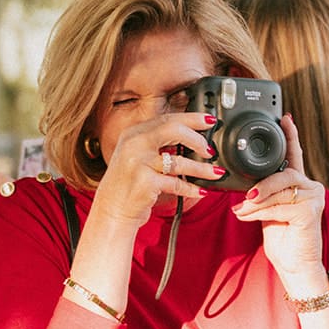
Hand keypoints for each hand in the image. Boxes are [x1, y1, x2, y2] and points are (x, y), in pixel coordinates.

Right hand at [92, 111, 221, 231]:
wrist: (112, 210)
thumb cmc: (128, 184)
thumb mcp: (136, 156)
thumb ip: (156, 143)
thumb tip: (191, 137)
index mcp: (133, 133)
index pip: (167, 119)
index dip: (192, 118)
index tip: (209, 121)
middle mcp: (134, 144)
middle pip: (174, 130)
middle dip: (197, 138)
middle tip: (210, 150)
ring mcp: (139, 163)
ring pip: (179, 161)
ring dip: (202, 169)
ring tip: (217, 172)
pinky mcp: (146, 183)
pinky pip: (177, 184)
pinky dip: (192, 189)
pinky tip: (202, 191)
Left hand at [231, 116, 326, 291]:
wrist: (295, 266)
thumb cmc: (283, 240)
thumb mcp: (267, 212)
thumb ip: (261, 195)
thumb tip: (243, 189)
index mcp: (300, 185)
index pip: (295, 155)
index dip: (291, 136)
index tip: (285, 117)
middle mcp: (311, 188)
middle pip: (284, 172)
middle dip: (261, 185)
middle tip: (244, 197)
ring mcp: (314, 198)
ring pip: (279, 188)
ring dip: (257, 201)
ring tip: (242, 210)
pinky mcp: (311, 212)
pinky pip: (279, 205)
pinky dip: (260, 212)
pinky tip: (248, 217)